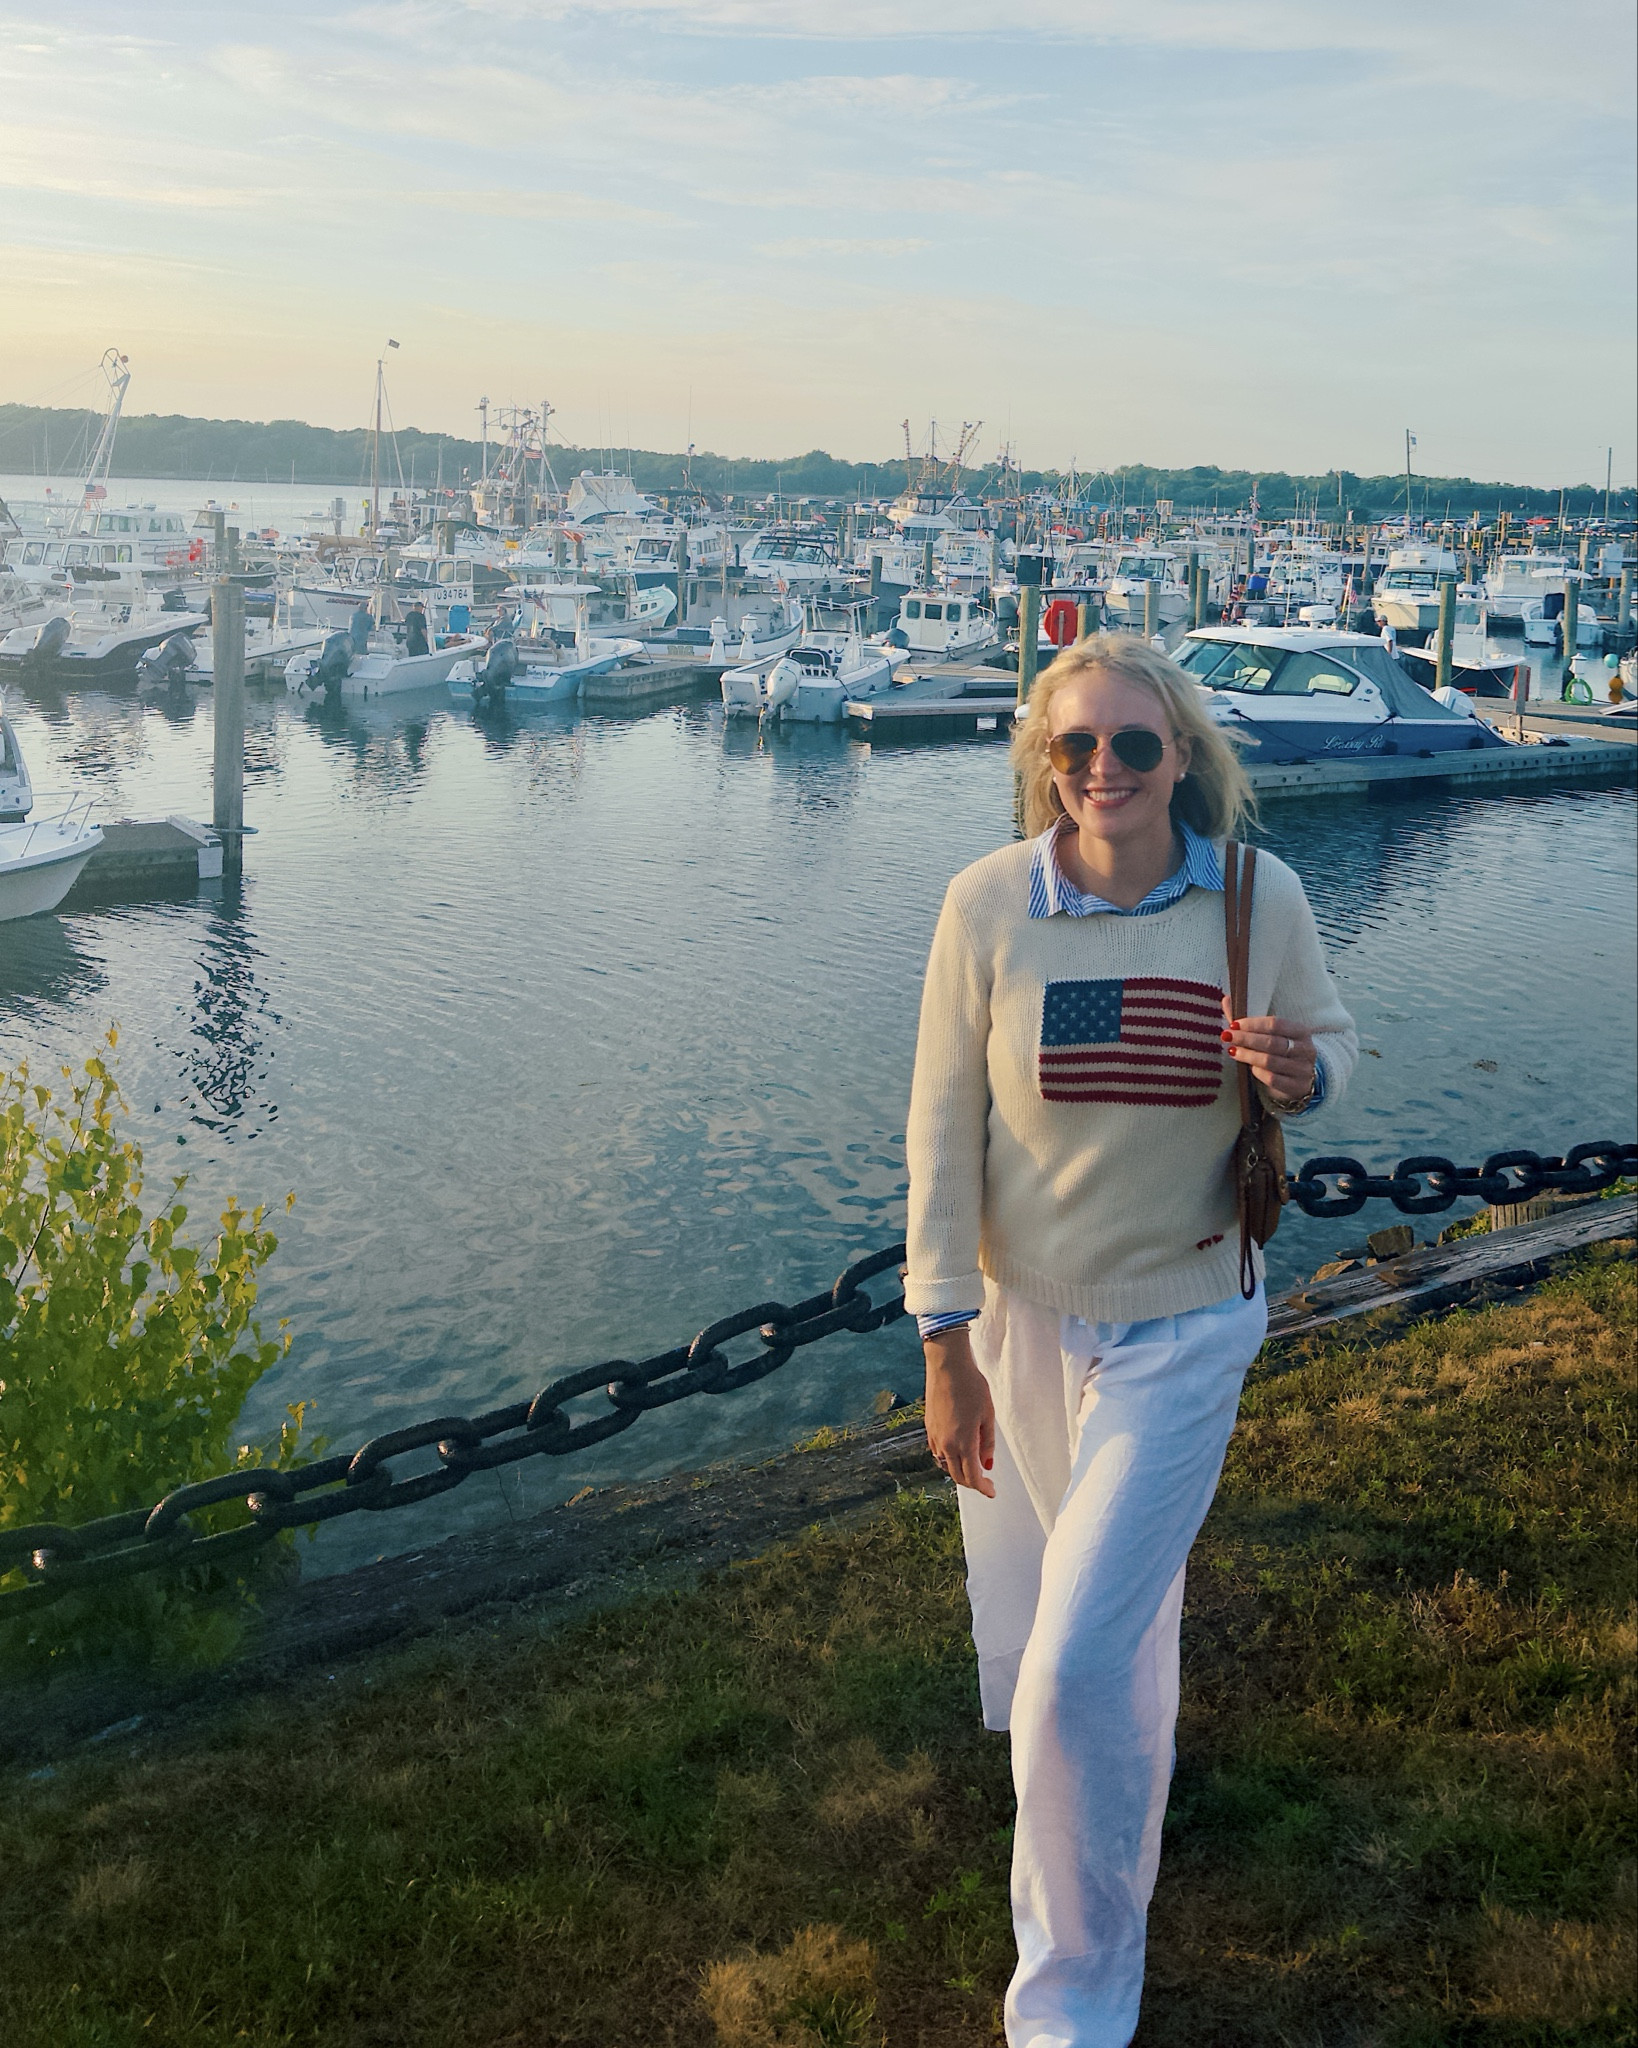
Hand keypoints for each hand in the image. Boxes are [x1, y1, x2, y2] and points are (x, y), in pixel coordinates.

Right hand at [922, 1328, 995, 1496]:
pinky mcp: (928, 1428)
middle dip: (972, 1483)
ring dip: (959, 1472)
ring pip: (946, 1466)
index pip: (973, 1477)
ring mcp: (935, 1436)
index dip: (983, 1488)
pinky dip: (948, 1459)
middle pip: (958, 1476)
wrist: (947, 1366)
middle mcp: (946, 1444)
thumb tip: (987, 1464)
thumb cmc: (970, 1386)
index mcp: (964, 1442)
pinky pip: (937, 1453)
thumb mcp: (987, 1415)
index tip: (991, 1492)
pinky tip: (956, 1452)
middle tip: (986, 1481)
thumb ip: (987, 1443)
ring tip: (972, 1467)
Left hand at [1221, 1003, 1316, 1106]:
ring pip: (1270, 1061)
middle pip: (1272, 1042)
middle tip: (1227, 1037)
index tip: (1233, 1024)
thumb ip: (1249, 1021)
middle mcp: (1306, 1049)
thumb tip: (1227, 999)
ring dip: (1248, 1055)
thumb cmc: (1281, 1053)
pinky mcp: (1296, 1087)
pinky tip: (1250, 1068)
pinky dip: (1258, 1072)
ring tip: (1233, 1051)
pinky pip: (1272, 1079)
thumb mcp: (1271, 1036)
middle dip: (1246, 1038)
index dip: (1253, 1023)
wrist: (1300, 1081)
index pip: (1276, 1024)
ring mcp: (1303, 1069)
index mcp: (1301, 1032)